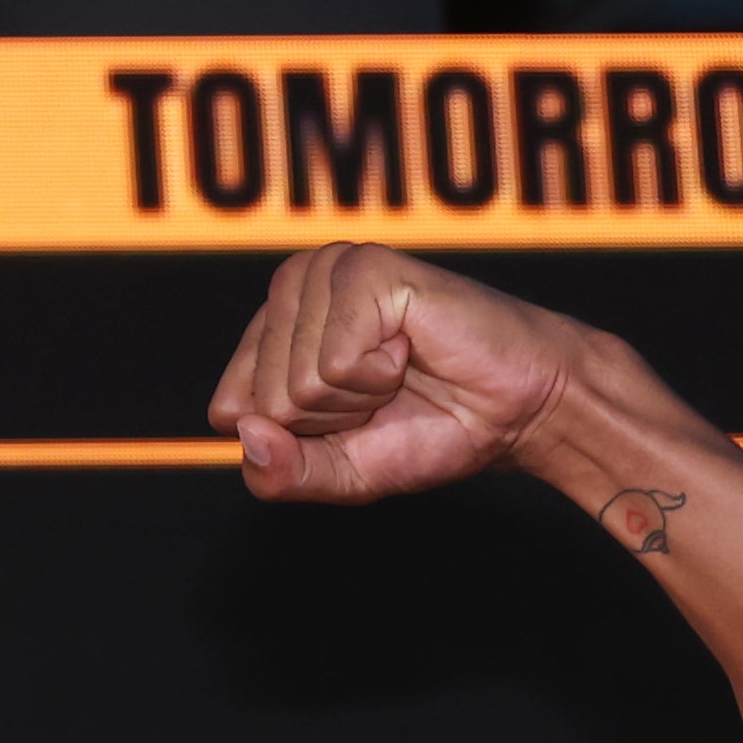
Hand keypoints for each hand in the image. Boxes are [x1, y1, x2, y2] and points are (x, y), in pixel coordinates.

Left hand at [209, 243, 588, 505]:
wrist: (515, 410)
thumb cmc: (429, 429)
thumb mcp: (338, 474)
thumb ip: (280, 474)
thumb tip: (247, 433)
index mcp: (271, 331)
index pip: (228, 410)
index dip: (295, 436)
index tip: (349, 416)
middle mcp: (293, 290)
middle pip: (264, 401)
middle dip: (330, 418)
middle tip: (384, 391)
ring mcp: (327, 271)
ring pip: (298, 384)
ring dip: (359, 396)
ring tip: (398, 368)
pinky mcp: (366, 269)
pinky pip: (336, 363)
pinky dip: (380, 374)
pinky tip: (410, 347)